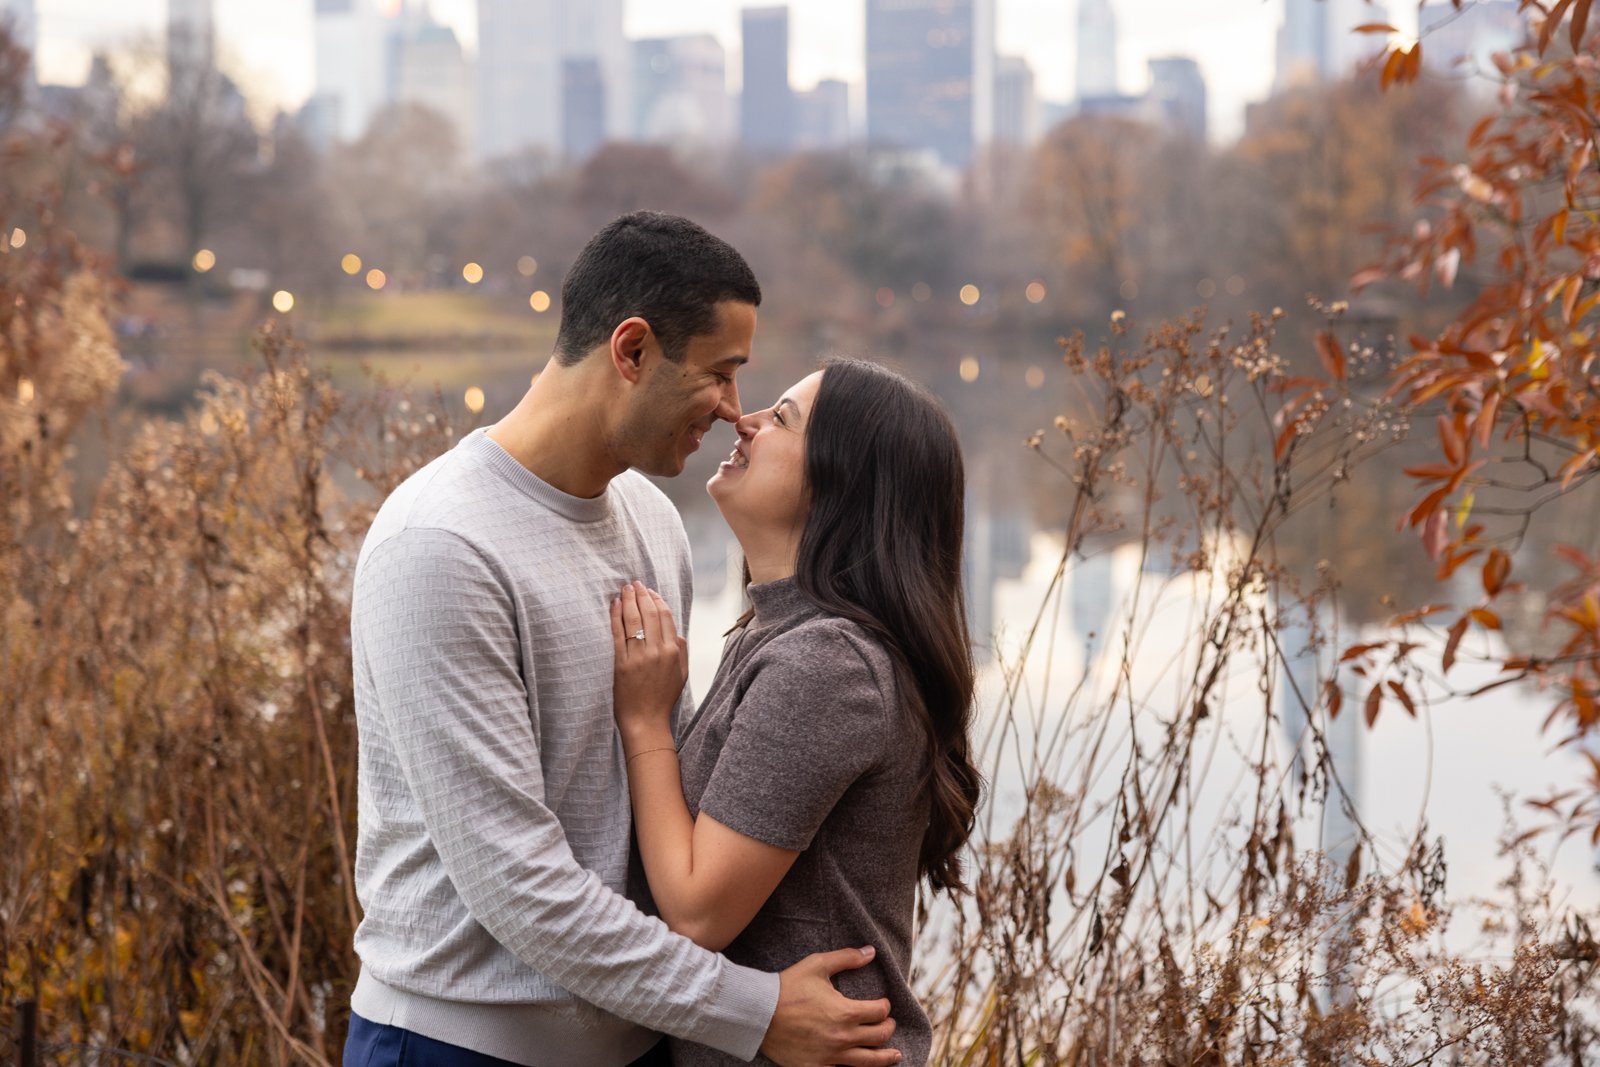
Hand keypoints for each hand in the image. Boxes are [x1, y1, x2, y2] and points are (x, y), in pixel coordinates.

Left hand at [610, 582, 687, 744]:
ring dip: (628, 601)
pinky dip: (615, 617)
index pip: (665, 617)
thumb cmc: (663, 699)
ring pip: (633, 620)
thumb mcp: (681, 675)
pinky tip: (614, 605)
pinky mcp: (621, 664)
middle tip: (635, 584)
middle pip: (649, 614)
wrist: (646, 721)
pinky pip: (617, 634)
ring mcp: (638, 657)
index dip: (657, 600)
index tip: (650, 591)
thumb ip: (681, 651)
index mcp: (673, 651)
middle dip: (642, 595)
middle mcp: (657, 651)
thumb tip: (676, 632)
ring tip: (624, 589)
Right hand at [759, 947, 900, 1066]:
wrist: (757, 1013)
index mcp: (846, 1012)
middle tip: (888, 1024)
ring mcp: (830, 1056)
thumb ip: (847, 958)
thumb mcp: (818, 965)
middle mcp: (843, 1037)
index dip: (885, 1006)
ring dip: (885, 1057)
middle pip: (879, 1037)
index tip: (883, 1004)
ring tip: (895, 1055)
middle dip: (887, 1028)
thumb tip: (871, 952)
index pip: (879, 1012)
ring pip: (868, 1062)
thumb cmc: (788, 986)